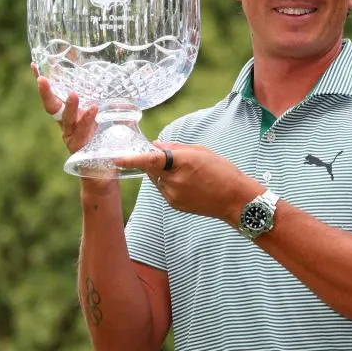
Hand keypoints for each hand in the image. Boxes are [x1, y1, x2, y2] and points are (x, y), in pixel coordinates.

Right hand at [32, 64, 115, 195]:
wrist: (104, 175)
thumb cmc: (104, 147)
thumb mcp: (109, 123)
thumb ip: (115, 109)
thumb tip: (131, 92)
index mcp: (70, 117)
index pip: (55, 97)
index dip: (45, 83)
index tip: (35, 65)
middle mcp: (67, 127)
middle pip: (52, 107)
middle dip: (46, 92)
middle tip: (42, 78)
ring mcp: (71, 138)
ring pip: (66, 120)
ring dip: (70, 106)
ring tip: (74, 94)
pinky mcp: (79, 150)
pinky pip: (81, 133)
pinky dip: (87, 120)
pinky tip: (93, 109)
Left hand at [114, 142, 265, 223]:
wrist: (235, 200)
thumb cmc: (223, 172)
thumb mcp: (201, 152)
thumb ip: (175, 148)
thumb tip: (155, 146)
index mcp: (182, 163)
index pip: (151, 159)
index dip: (131, 159)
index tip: (116, 158)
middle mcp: (174, 180)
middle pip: (152, 168)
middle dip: (155, 162)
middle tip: (173, 158)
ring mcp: (173, 195)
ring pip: (157, 180)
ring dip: (164, 174)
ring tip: (189, 174)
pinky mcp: (174, 205)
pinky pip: (164, 190)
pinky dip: (170, 184)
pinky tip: (189, 184)